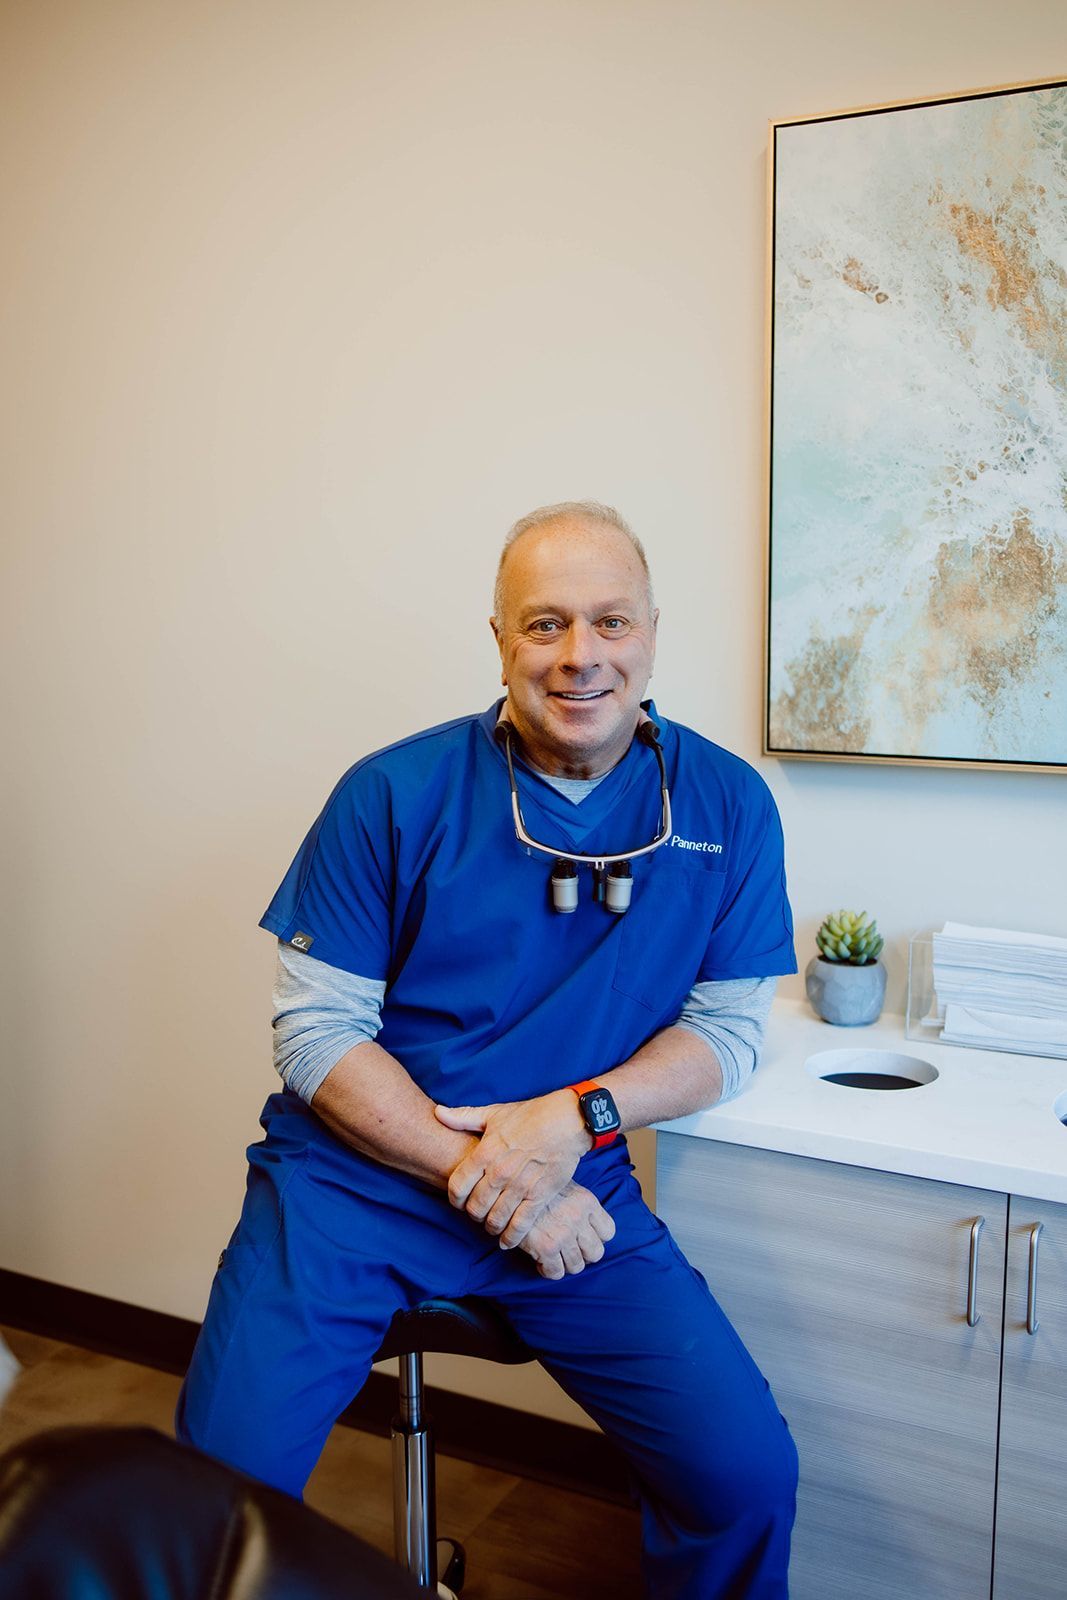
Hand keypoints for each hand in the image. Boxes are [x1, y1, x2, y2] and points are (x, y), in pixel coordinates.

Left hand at [436, 1092, 590, 1237]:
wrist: (566, 1121)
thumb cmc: (530, 1115)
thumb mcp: (494, 1113)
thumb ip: (464, 1117)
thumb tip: (438, 1113)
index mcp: (485, 1152)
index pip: (457, 1186)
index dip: (455, 1198)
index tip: (459, 1201)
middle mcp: (499, 1172)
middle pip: (475, 1207)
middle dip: (473, 1214)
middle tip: (478, 1214)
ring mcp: (520, 1186)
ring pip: (496, 1219)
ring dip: (491, 1227)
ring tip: (492, 1225)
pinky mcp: (540, 1195)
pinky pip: (521, 1225)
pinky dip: (511, 1237)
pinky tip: (508, 1240)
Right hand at [516, 1181, 615, 1279]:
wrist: (510, 1186)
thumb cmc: (535, 1184)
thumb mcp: (563, 1182)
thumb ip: (576, 1201)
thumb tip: (583, 1217)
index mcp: (587, 1201)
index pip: (608, 1232)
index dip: (597, 1238)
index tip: (584, 1237)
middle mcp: (579, 1219)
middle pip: (596, 1253)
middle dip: (583, 1255)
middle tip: (569, 1250)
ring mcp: (564, 1234)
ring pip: (577, 1266)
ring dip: (566, 1264)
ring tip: (554, 1257)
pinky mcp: (546, 1248)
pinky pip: (556, 1273)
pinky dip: (549, 1270)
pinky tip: (540, 1261)